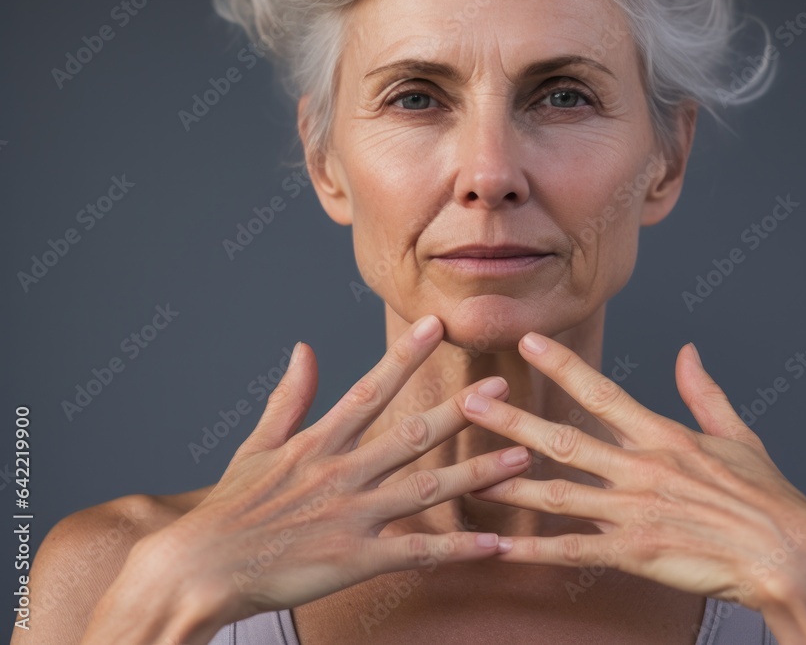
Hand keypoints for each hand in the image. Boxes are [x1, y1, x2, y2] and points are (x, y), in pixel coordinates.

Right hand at [143, 315, 529, 624]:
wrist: (199, 568)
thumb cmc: (229, 508)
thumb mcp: (255, 444)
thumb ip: (288, 396)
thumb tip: (305, 348)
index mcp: (317, 442)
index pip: (369, 389)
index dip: (405, 355)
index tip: (436, 324)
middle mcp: (340, 473)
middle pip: (411, 436)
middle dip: (460, 411)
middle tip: (501, 390)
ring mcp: (351, 516)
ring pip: (426, 489)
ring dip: (476, 473)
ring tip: (520, 457)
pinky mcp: (355, 559)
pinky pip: (417, 552)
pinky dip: (457, 548)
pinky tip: (494, 542)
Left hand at [460, 334, 805, 609]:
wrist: (793, 553)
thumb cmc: (769, 497)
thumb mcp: (739, 434)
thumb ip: (704, 392)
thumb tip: (687, 352)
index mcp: (664, 436)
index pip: (601, 392)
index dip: (561, 366)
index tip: (526, 343)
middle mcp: (642, 467)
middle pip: (563, 439)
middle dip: (511, 421)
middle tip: (468, 402)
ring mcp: (636, 510)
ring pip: (558, 493)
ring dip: (510, 483)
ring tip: (468, 473)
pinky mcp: (637, 551)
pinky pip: (575, 550)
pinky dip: (535, 550)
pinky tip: (501, 550)